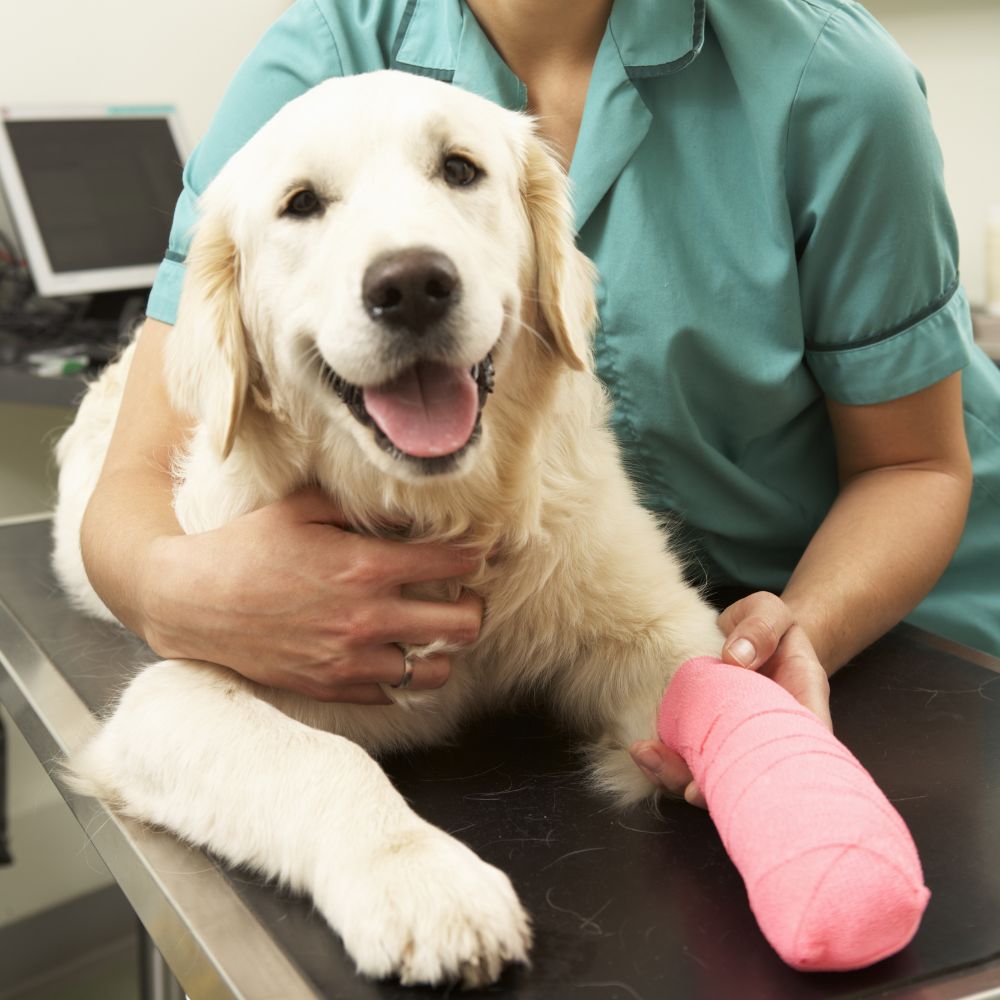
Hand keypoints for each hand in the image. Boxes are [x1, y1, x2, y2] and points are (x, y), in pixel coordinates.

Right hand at [138, 488, 483, 702]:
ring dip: (443, 651)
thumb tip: (407, 508)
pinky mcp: (332, 688)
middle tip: (462, 597)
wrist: (191, 602)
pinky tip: (390, 654)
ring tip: (431, 634)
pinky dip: (400, 676)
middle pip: (464, 624)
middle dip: (473, 607)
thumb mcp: (302, 508)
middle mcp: (368, 619)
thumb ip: (360, 506)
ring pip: (436, 671)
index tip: (473, 552)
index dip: (474, 554)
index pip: (455, 563)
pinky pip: (392, 695)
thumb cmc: (246, 548)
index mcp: (366, 567)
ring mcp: (351, 661)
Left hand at [630, 591, 830, 806]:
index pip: (797, 755)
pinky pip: (689, 760)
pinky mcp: (705, 738)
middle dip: (716, 787)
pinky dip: (665, 762)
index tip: (739, 775)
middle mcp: (767, 738)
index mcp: (799, 712)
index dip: (770, 775)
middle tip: (687, 788)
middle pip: (747, 777)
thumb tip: (736, 658)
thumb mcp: (772, 614)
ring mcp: (733, 742)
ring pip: (713, 776)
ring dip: (679, 777)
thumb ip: (762, 628)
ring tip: (648, 758)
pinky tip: (641, 751)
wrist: (748, 637)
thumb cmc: (768, 629)